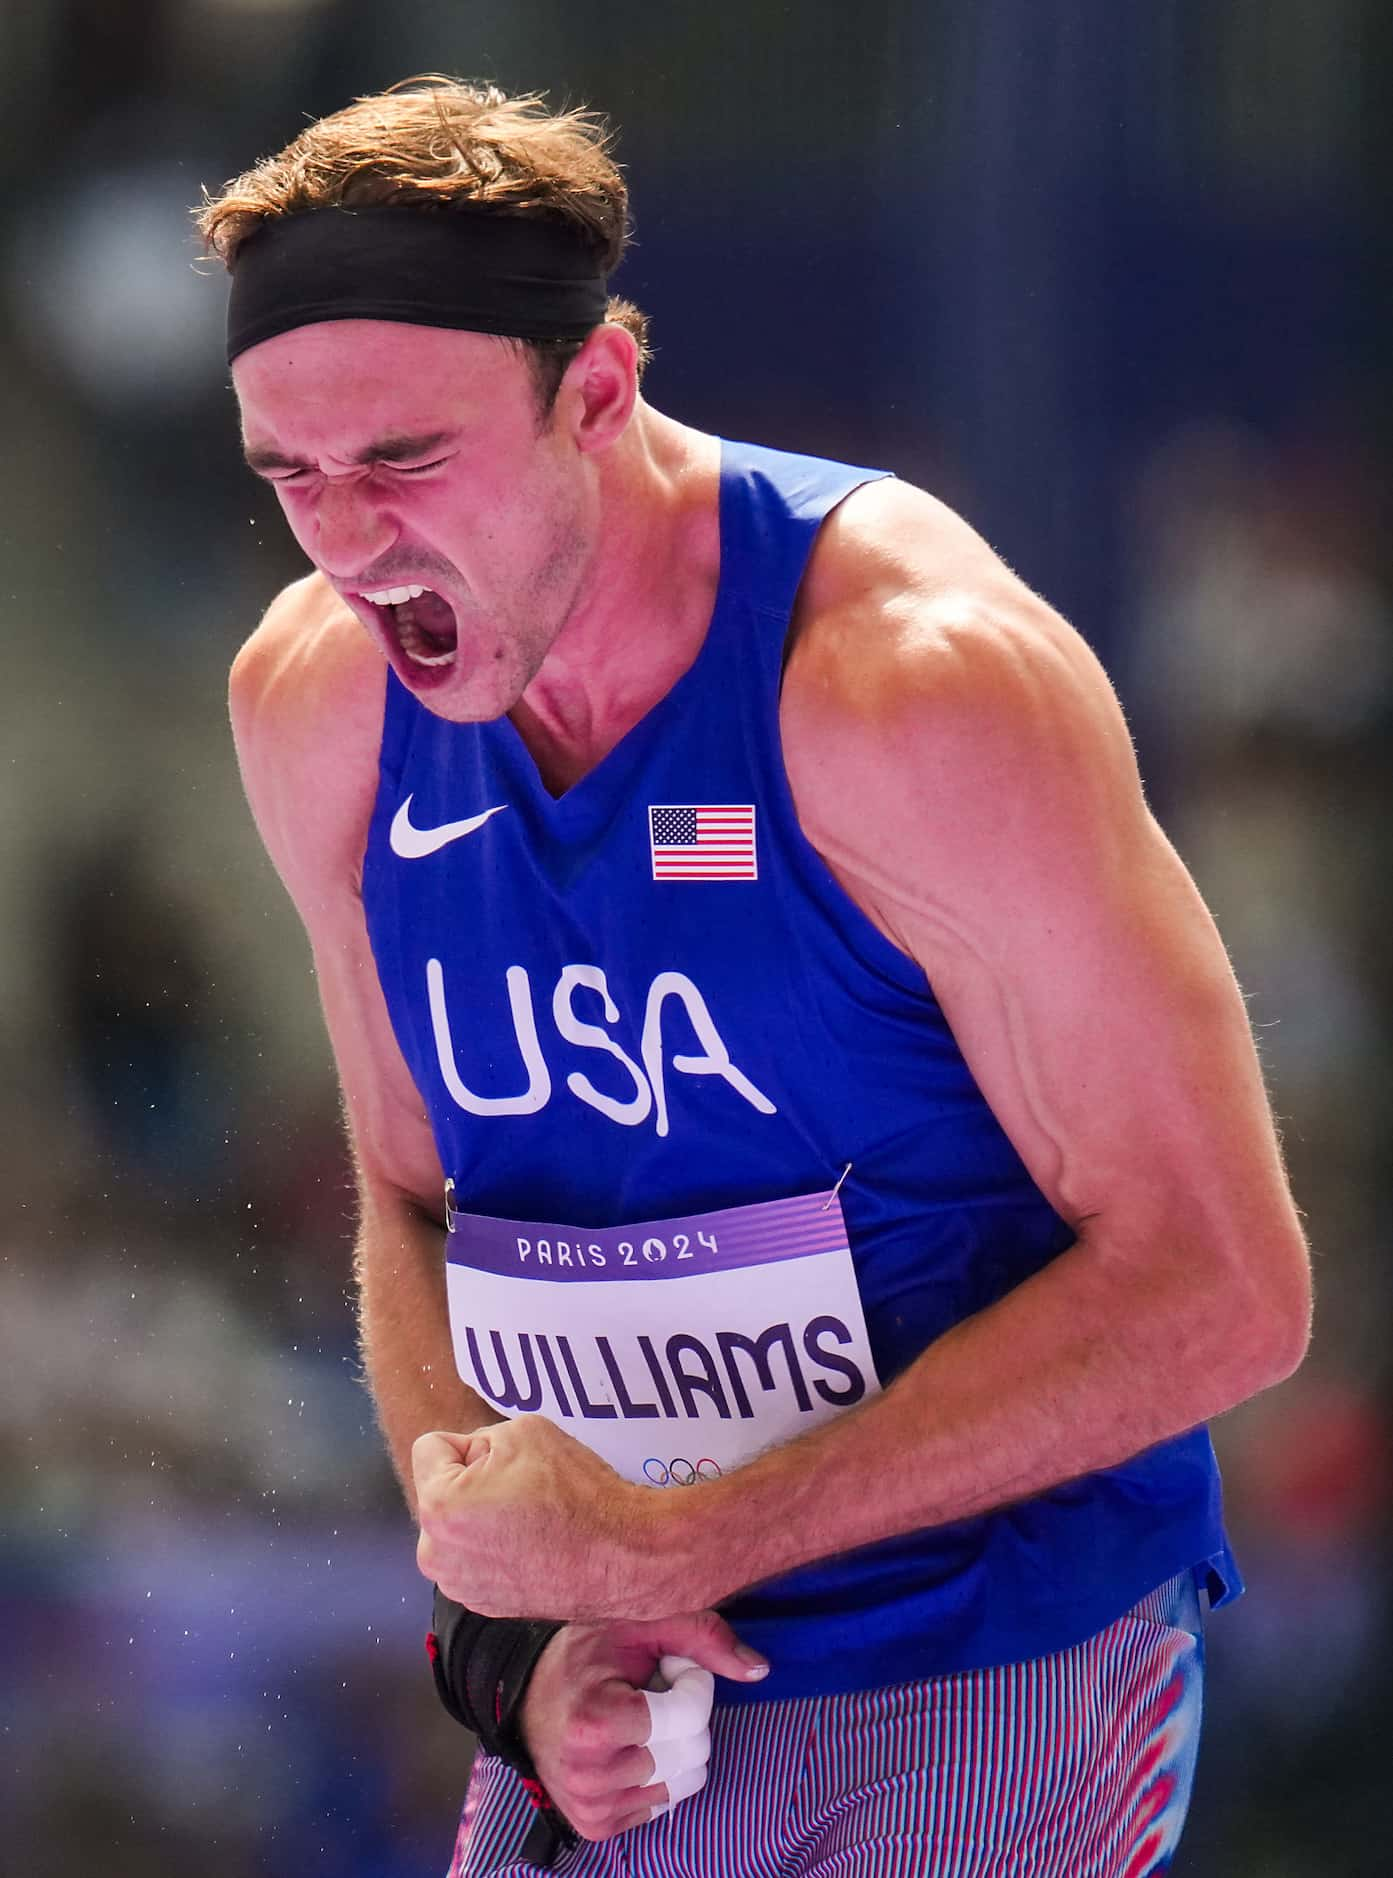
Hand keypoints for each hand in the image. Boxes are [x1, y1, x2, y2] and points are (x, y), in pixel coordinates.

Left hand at [413, 1415, 678, 1619]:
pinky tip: (533, 1544)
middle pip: (441, 1490)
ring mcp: (459, 1586)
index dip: (471, 1443)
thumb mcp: (523, 1431)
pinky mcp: (483, 1605)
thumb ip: (480, 1438)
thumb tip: (472, 1459)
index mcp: (438, 1508)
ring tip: (529, 1518)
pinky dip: (496, 1547)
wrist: (620, 1556)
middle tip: (520, 1488)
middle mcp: (436, 1555)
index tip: (507, 1461)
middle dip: (472, 1482)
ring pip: (458, 1525)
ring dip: (481, 1516)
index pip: (431, 1448)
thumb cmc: (575, 1492)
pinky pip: (476, 1557)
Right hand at [518, 1609, 767, 1841]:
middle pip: (694, 1751)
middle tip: (650, 1694)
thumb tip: (760, 1669)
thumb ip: (701, 1639)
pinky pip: (664, 1803)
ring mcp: (593, 1805)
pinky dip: (658, 1773)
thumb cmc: (584, 1657)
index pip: (692, 1714)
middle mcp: (591, 1773)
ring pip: (685, 1781)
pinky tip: (629, 1748)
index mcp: (597, 1721)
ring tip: (639, 1721)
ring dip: (675, 1746)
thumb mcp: (638, 1629)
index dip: (691, 1682)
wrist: (523, 1697)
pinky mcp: (596, 1825)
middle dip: (686, 1716)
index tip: (665, 1668)